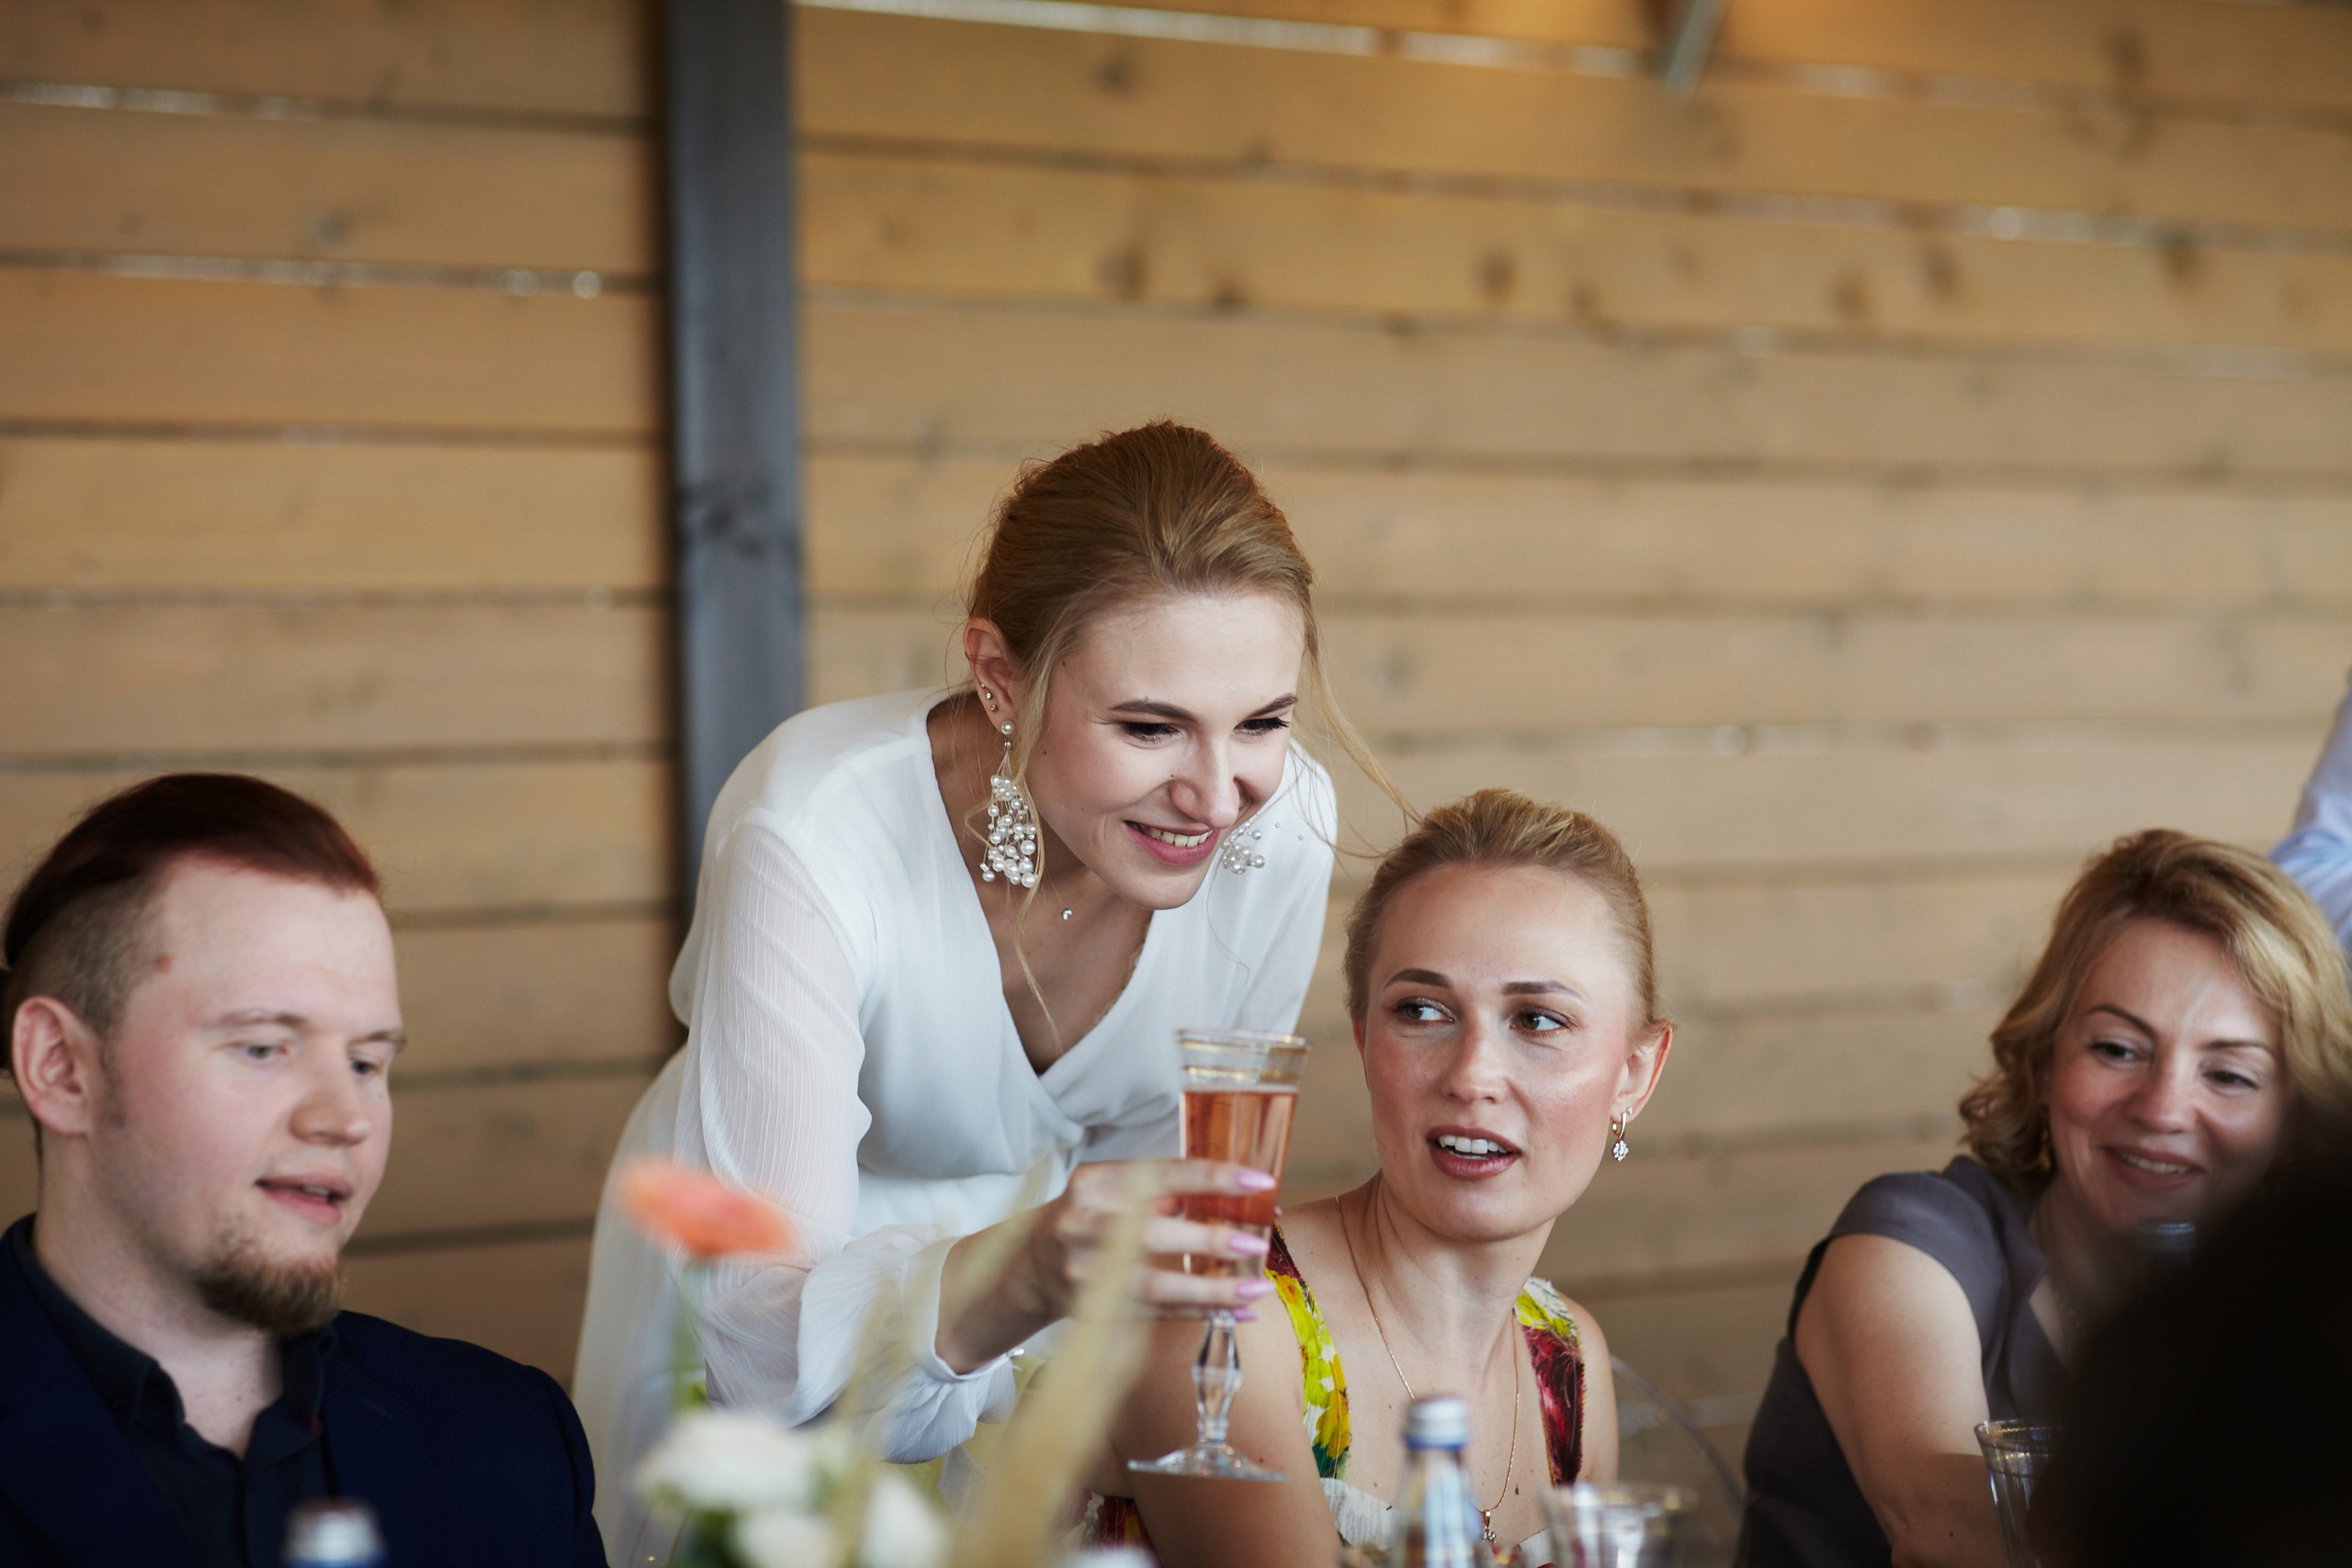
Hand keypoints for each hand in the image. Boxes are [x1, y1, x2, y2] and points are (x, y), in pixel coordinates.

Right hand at [1032, 1158, 1278, 1316]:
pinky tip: (1238, 1311)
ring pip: (1158, 1284)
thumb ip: (1165, 1191)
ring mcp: (1087, 1272)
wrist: (1031, 1266)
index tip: (1257, 1181)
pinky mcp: (1097, 1309)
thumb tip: (1240, 1200)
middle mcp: (1084, 1224)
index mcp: (1096, 1183)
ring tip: (1255, 1288)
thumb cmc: (1089, 1218)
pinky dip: (1201, 1312)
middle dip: (1212, 1239)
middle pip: (1154, 1233)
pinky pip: (1158, 1313)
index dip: (1212, 1178)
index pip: (1161, 1175)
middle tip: (1257, 1242)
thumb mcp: (1113, 1190)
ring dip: (1213, 1288)